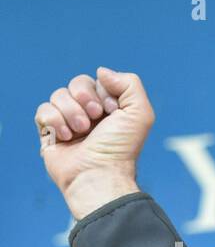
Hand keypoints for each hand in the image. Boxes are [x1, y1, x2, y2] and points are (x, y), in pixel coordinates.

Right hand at [35, 68, 153, 219]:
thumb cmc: (120, 148)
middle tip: (94, 119)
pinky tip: (65, 137)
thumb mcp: (139, 114)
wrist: (98, 174)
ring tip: (81, 132)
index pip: (98, 81)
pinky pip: (43, 110)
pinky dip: (54, 121)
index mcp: (111, 109)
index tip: (112, 111)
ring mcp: (69, 122)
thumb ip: (130, 84)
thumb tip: (101, 72)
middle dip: (85, 98)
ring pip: (58, 95)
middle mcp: (90, 114)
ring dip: (71, 112)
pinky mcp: (50, 131)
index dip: (103, 92)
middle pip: (77, 83)